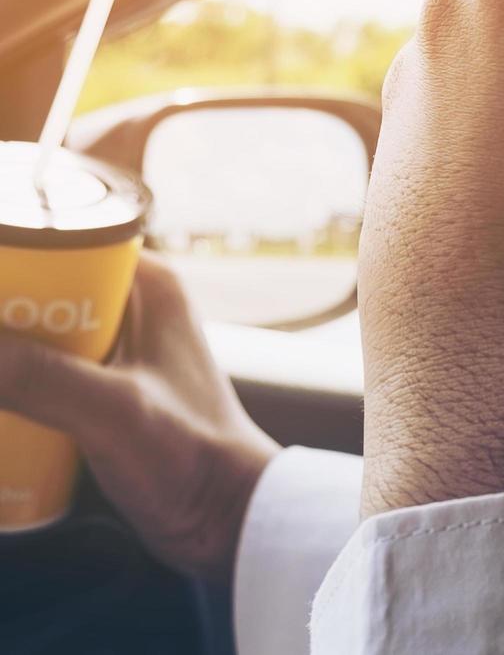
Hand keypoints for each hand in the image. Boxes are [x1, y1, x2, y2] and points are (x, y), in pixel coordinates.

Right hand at [0, 254, 279, 581]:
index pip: (56, 240)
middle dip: (0, 313)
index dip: (4, 257)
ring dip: (1, 353)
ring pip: (27, 332)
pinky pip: (33, 370)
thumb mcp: (113, 412)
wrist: (225, 519)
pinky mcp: (97, 390)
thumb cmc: (192, 458)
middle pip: (31, 287)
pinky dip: (5, 382)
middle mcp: (128, 303)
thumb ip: (40, 377)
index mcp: (145, 282)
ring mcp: (113, 348)